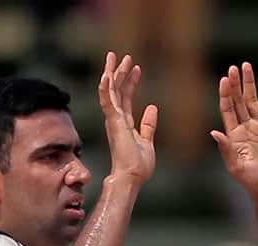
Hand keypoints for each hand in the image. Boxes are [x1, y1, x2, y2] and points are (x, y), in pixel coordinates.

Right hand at [98, 51, 157, 183]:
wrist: (132, 177)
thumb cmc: (138, 165)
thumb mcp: (147, 141)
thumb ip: (148, 125)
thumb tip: (152, 108)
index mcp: (124, 123)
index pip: (126, 98)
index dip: (131, 82)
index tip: (137, 68)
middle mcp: (116, 119)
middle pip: (117, 90)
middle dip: (120, 72)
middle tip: (125, 56)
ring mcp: (113, 120)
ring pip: (110, 91)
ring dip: (112, 73)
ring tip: (114, 56)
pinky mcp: (113, 123)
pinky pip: (107, 102)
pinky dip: (105, 89)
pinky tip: (105, 75)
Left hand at [212, 63, 257, 197]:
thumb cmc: (253, 182)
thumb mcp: (237, 167)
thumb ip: (226, 149)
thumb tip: (214, 132)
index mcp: (234, 135)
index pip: (227, 110)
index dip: (225, 94)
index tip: (224, 79)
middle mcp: (246, 128)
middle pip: (239, 101)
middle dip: (236, 85)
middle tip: (234, 67)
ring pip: (255, 101)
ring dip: (250, 84)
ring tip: (246, 66)